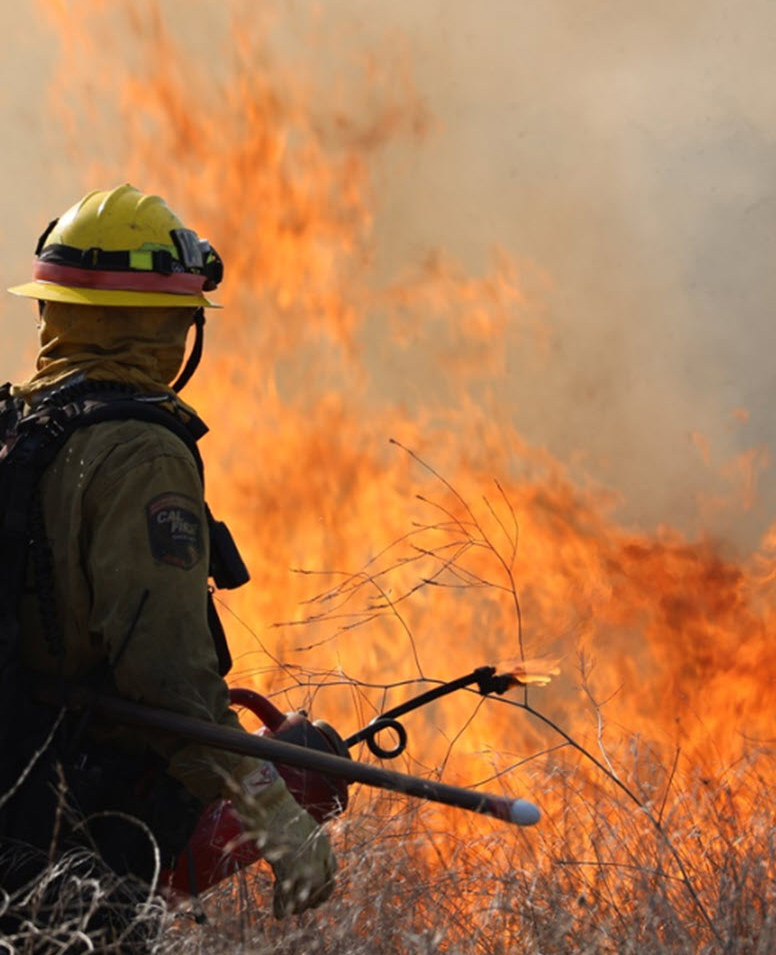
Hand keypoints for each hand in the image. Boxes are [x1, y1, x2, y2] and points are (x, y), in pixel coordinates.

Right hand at [235, 768, 335, 917]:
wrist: (271, 804)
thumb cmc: (283, 815)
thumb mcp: (302, 831)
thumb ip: (306, 849)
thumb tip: (301, 866)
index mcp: (324, 845)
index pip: (332, 875)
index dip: (324, 889)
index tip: (316, 897)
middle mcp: (319, 856)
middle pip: (322, 890)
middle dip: (312, 901)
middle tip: (301, 906)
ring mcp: (304, 864)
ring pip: (306, 897)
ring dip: (298, 906)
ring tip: (289, 910)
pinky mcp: (287, 868)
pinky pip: (288, 896)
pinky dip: (283, 907)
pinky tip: (279, 913)